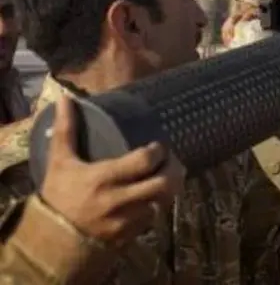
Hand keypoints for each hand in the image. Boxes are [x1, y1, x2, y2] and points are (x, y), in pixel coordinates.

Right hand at [40, 95, 184, 246]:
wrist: (50, 238)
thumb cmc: (58, 194)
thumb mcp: (60, 161)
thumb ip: (66, 130)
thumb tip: (65, 97)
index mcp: (103, 178)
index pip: (145, 161)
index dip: (159, 151)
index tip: (158, 147)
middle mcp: (118, 200)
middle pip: (163, 184)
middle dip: (174, 171)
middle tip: (173, 162)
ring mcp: (125, 220)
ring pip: (162, 203)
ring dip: (169, 190)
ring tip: (169, 177)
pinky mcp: (128, 236)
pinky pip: (152, 219)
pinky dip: (157, 207)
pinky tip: (154, 197)